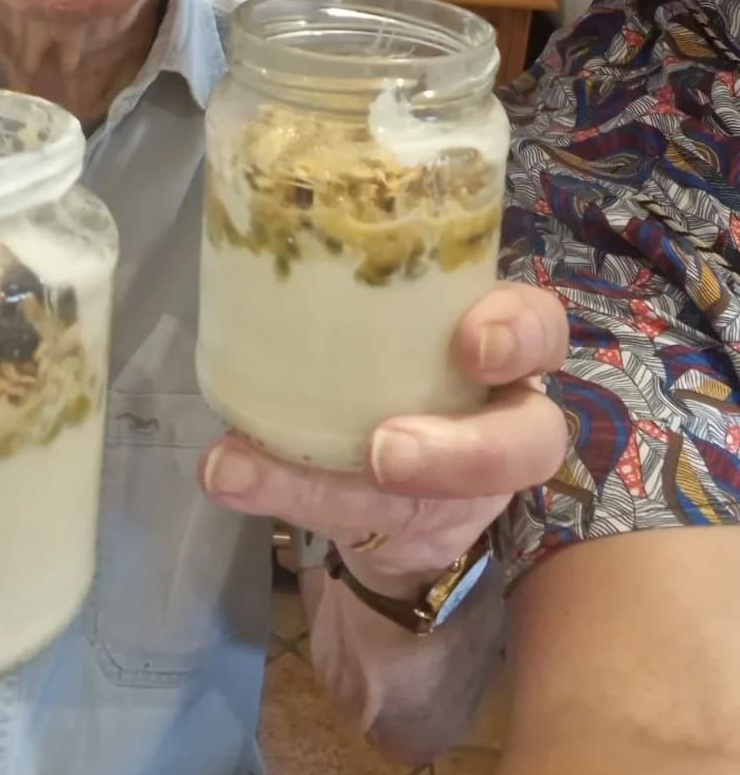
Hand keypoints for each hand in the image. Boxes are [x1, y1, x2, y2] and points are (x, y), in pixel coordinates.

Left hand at [200, 282, 568, 591]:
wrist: (401, 457)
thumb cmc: (404, 350)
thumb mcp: (397, 312)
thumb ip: (360, 288)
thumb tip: (260, 249)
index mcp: (506, 343)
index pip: (541, 327)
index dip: (518, 334)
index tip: (471, 340)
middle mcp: (503, 416)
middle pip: (528, 441)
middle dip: (461, 452)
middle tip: (384, 451)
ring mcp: (465, 485)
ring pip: (435, 506)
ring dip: (345, 490)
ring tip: (261, 474)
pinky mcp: (419, 526)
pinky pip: (366, 526)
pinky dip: (288, 499)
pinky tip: (232, 476)